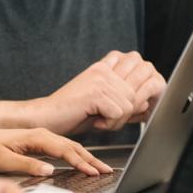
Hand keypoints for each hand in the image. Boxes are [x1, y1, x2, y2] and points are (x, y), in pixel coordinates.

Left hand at [0, 126, 112, 176]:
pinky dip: (75, 155)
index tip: (94, 171)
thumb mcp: (4, 160)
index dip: (81, 162)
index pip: (65, 150)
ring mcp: (40, 137)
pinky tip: (81, 162)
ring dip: (86, 157)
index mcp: (35, 136)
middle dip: (91, 159)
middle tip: (107, 170)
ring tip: (100, 167)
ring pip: (69, 147)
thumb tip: (50, 170)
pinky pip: (61, 149)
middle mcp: (40, 134)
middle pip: (72, 146)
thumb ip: (28, 165)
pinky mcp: (37, 143)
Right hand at [7, 51, 162, 133]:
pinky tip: (93, 121)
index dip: (135, 100)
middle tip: (104, 119)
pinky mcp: (96, 92)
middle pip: (136, 96)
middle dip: (124, 115)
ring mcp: (100, 79)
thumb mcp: (102, 105)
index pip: (138, 80)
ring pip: (129, 106)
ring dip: (116, 121)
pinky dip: (109, 124)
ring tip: (97, 120)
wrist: (45, 118)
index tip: (122, 111)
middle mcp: (104, 69)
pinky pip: (119, 114)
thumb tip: (147, 104)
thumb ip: (123, 101)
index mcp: (106, 68)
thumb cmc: (71, 114)